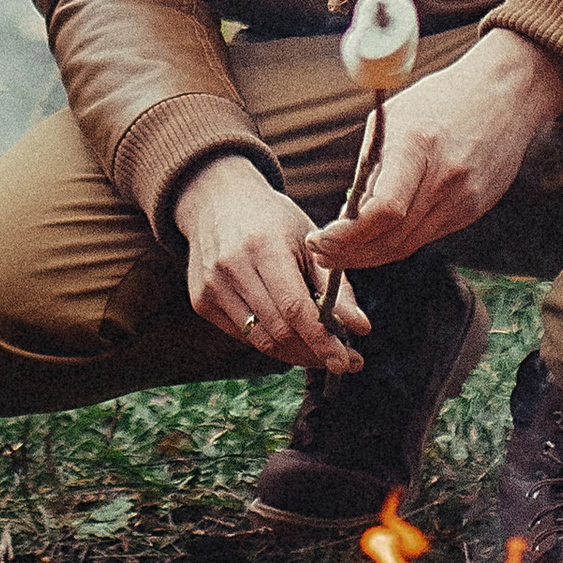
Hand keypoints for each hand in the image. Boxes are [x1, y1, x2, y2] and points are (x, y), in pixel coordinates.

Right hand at [173, 155, 372, 373]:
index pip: (294, 308)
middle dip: (315, 352)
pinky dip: (270, 340)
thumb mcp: (308, 240)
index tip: (348, 361)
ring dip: (295, 353)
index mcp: (264, 246)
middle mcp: (231, 268)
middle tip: (343, 358)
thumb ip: (335, 286)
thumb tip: (361, 329)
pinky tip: (286, 331)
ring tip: (319, 350)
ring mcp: (211, 286)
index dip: (322, 340)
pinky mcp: (201, 301)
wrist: (216, 201)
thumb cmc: (272, 220)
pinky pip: (243, 336)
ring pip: (260, 341)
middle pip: (279, 331)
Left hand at [305, 29, 562, 277]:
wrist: (505, 95)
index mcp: (418, 146)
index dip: (346, 236)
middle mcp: (445, 178)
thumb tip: (347, 215)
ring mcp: (464, 198)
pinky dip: (397, 241)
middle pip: (392, 238)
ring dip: (369, 255)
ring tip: (339, 251)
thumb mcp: (392, 120)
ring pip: (409, 245)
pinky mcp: (473, 210)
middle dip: (349, 254)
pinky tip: (376, 238)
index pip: (382, 211)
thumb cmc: (440, 99)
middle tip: (320, 253)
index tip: (319, 239)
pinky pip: (427, 236)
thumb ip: (370, 168)